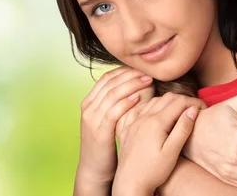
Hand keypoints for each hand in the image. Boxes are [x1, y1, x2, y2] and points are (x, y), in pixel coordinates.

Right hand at [74, 66, 153, 194]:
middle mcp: (88, 107)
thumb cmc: (105, 142)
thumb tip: (134, 86)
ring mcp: (92, 119)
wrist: (94, 169)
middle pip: (110, 82)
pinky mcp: (99, 131)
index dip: (125, 70)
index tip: (142, 68)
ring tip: (148, 81)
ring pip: (112, 94)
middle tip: (148, 71)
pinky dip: (126, 102)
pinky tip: (139, 98)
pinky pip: (113, 112)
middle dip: (130, 74)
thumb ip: (115, 103)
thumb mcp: (107, 119)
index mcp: (89, 101)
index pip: (107, 78)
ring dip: (132, 85)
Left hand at [113, 93, 201, 195]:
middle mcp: (143, 117)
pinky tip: (157, 111)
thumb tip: (193, 109)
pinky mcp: (128, 128)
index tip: (205, 109)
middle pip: (167, 98)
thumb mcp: (172, 152)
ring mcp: (134, 122)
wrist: (129, 184)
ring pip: (154, 101)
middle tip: (194, 109)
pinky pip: (140, 108)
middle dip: (183, 100)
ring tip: (180, 111)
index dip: (195, 102)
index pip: (179, 102)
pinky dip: (152, 105)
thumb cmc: (152, 172)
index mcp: (156, 122)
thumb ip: (183, 129)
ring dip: (168, 101)